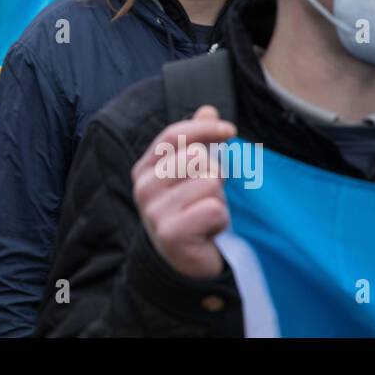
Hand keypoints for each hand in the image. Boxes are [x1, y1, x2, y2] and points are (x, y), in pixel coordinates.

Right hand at [131, 106, 235, 280]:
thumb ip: (198, 142)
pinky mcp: (170, 232)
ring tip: (206, 215)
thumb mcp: (192, 175)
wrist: (183, 264)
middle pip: (198, 158)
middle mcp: (144, 187)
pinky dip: (220, 221)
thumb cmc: (190, 212)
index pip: (174, 135)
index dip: (204, 129)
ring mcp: (154, 211)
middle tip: (206, 198)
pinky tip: (208, 231)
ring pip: (209, 183)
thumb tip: (208, 110)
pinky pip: (214, 210)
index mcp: (145, 168)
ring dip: (218, 200)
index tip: (230, 130)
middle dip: (214, 177)